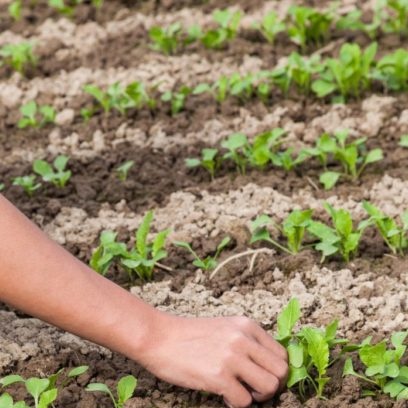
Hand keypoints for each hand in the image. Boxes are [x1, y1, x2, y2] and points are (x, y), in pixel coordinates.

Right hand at [136, 313, 287, 407]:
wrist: (159, 336)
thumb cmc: (189, 335)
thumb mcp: (224, 328)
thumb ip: (246, 341)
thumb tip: (265, 365)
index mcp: (246, 325)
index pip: (282, 353)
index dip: (276, 371)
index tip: (262, 377)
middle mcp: (243, 339)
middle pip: (281, 371)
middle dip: (272, 386)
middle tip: (254, 389)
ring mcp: (232, 357)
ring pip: (269, 387)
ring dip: (257, 396)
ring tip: (240, 392)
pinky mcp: (218, 376)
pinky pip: (244, 401)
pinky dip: (236, 403)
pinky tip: (222, 394)